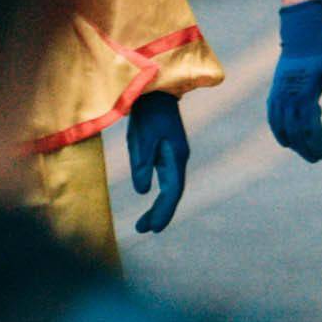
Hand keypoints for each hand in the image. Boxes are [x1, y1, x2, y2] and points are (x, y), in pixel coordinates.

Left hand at [123, 91, 187, 234]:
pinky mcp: (166, 151)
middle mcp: (178, 158)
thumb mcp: (142, 138)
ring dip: (159, 205)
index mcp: (176, 156)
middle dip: (161, 212)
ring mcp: (173, 155)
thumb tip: (143, 191)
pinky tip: (151, 197)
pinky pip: (166, 178)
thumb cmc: (148, 113)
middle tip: (145, 230)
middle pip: (173, 191)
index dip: (163, 211)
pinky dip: (159, 192)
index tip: (153, 229)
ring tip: (145, 223)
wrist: (155, 92)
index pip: (172, 190)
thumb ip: (143, 164)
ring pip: (170, 186)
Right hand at [266, 0, 321, 162]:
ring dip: (293, 143)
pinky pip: (273, 119)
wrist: (301, 39)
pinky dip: (278, 132)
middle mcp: (288, 98)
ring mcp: (278, 97)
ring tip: (305, 153)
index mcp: (305, 94)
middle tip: (317, 158)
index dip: (316, 144)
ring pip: (282, 128)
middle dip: (305, 148)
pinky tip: (287, 142)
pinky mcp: (273, 95)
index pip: (309, 127)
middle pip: (295, 132)